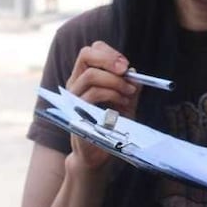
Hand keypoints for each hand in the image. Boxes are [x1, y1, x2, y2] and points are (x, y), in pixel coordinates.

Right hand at [65, 41, 140, 170]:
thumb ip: (130, 87)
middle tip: (127, 71)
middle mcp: (74, 85)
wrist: (99, 154)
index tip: (125, 65)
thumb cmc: (111, 126)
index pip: (90, 52)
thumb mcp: (126, 103)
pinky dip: (112, 95)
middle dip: (110, 60)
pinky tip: (123, 105)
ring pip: (90, 76)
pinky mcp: (74, 113)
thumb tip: (134, 72)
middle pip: (85, 55)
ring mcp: (72, 99)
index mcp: (84, 78)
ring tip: (129, 93)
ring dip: (115, 81)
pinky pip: (91, 96)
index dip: (108, 53)